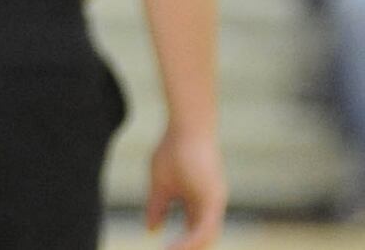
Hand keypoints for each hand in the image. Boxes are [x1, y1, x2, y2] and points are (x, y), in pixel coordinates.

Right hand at [145, 128, 225, 248]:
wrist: (186, 127)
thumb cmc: (173, 149)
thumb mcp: (160, 183)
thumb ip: (157, 206)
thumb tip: (150, 229)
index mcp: (200, 201)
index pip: (193, 230)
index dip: (181, 244)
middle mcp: (210, 205)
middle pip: (202, 237)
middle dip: (186, 248)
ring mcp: (214, 202)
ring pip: (206, 236)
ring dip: (189, 248)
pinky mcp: (214, 199)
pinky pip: (205, 228)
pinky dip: (192, 241)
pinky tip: (177, 247)